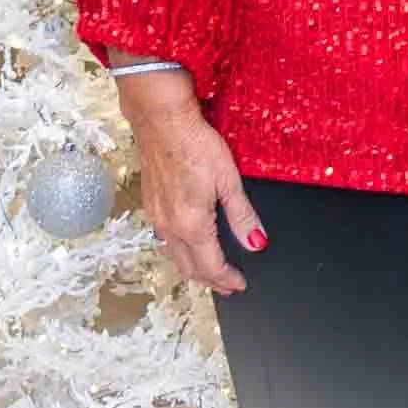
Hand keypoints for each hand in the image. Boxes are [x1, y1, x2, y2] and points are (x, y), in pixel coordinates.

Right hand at [115, 71, 265, 292]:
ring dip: (194, 268)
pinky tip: (190, 244)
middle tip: (228, 286)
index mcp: (192, 225)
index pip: (211, 266)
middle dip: (211, 280)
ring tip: (211, 271)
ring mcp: (157, 217)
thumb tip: (256, 243)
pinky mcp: (151, 205)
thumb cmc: (196, 144)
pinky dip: (181, 251)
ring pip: (175, 256)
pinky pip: (166, 240)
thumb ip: (242, 215)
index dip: (227, 279)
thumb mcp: (228, 179)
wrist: (162, 122)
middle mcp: (170, 227)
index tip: (240, 285)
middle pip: (190, 268)